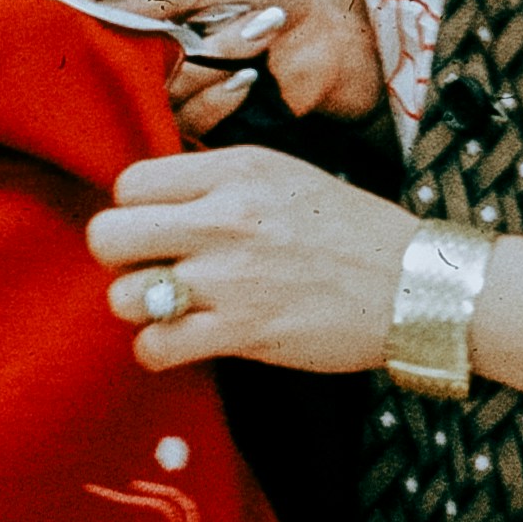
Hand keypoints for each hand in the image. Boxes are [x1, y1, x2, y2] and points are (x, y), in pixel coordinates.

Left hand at [89, 143, 408, 375]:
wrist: (414, 283)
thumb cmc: (349, 230)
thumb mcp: (283, 175)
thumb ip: (218, 181)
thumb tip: (155, 198)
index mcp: (236, 171)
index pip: (130, 182)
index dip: (133, 209)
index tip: (156, 227)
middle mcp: (226, 218)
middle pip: (108, 235)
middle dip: (118, 258)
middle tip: (148, 267)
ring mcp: (232, 278)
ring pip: (124, 296)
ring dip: (139, 307)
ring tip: (170, 307)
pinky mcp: (243, 332)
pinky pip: (155, 347)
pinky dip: (158, 350)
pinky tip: (182, 342)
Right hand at [108, 0, 384, 142]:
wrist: (328, 35)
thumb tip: (107, 12)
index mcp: (136, 13)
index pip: (91, 32)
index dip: (117, 32)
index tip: (157, 20)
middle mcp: (143, 59)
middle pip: (123, 71)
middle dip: (179, 47)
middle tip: (217, 25)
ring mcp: (168, 98)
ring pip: (157, 100)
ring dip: (209, 68)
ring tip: (252, 40)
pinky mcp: (196, 130)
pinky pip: (185, 127)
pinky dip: (218, 99)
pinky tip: (247, 79)